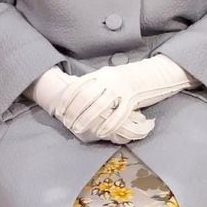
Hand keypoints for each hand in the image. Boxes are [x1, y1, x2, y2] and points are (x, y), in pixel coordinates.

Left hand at [57, 55, 197, 141]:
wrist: (148, 75)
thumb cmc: (121, 79)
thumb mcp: (105, 76)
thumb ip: (91, 83)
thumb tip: (70, 95)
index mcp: (100, 74)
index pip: (78, 86)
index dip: (66, 99)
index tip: (59, 111)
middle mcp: (109, 81)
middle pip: (86, 97)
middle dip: (74, 112)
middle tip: (67, 124)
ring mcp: (121, 90)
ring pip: (100, 106)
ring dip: (86, 119)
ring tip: (78, 129)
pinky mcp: (131, 100)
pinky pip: (118, 115)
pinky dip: (108, 124)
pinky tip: (100, 132)